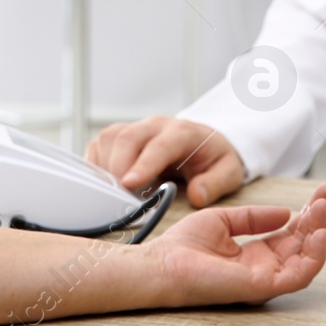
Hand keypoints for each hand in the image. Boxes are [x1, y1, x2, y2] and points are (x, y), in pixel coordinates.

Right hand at [87, 116, 244, 206]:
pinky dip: (96, 165)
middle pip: (127, 138)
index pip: (159, 146)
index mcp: (182, 132)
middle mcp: (155, 126)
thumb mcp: (228, 172)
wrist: (205, 142)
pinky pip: (100, 144)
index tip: (129, 184)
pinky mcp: (121, 136)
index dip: (142, 164)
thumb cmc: (213, 158)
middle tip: (117, 199)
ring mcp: (136, 128)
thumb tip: (197, 196)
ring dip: (105, 167)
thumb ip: (216, 183)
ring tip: (112, 195)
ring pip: (109, 138)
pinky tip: (104, 185)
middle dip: (117, 168)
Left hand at [152, 183, 325, 306]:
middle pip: (302, 244)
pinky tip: (318, 233)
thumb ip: (255, 216)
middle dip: (319, 218)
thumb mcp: (224, 219)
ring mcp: (265, 279)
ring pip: (306, 260)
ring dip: (319, 233)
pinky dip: (314, 256)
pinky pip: (298, 276)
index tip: (322, 192)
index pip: (291, 233)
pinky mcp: (261, 286)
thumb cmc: (183, 246)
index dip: (308, 212)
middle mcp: (264, 267)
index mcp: (255, 254)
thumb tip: (286, 212)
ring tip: (323, 209)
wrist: (163, 264)